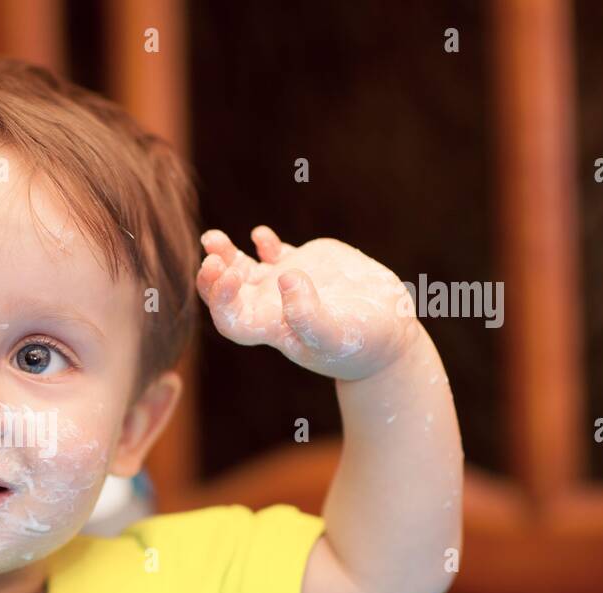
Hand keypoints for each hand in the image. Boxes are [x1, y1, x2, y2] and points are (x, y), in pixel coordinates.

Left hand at [195, 226, 416, 379]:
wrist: (391, 334)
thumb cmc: (362, 345)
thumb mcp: (335, 335)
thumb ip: (307, 314)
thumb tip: (285, 279)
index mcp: (272, 328)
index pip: (231, 318)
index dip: (220, 299)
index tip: (225, 276)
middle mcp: (272, 307)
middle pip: (228, 292)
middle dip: (214, 274)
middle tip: (212, 252)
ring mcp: (286, 285)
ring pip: (243, 270)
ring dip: (226, 254)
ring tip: (212, 238)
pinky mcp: (307, 265)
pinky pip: (275, 254)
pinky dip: (264, 243)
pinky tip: (260, 236)